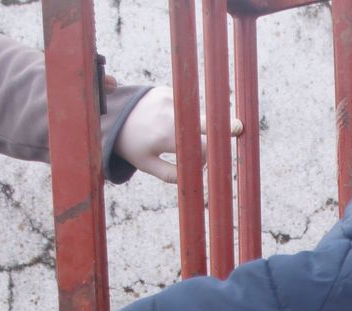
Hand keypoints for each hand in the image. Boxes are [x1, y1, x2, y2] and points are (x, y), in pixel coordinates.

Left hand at [114, 86, 244, 183]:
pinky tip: (177, 121)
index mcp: (166, 136)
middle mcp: (170, 115)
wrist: (112, 115)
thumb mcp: (148, 165)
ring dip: (201, 126)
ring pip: (198, 114)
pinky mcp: (167, 91)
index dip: (209, 156)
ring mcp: (169, 99)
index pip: (202, 146)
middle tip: (239, 128)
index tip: (211, 160)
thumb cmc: (132, 145)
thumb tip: (198, 178)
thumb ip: (172, 174)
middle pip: (207, 122)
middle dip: (224, 127)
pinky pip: (188, 105)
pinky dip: (189, 114)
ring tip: (189, 134)